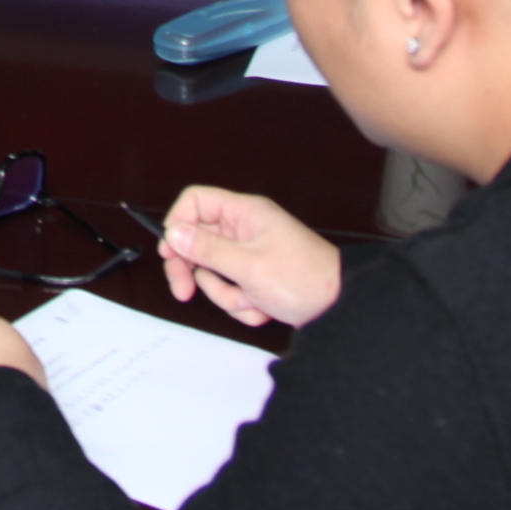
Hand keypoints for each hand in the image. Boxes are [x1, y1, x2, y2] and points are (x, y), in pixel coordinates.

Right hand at [161, 185, 341, 328]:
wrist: (339, 307)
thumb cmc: (305, 280)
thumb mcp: (249, 266)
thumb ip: (208, 249)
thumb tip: (174, 233)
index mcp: (244, 214)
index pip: (196, 202)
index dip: (178, 223)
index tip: (171, 252)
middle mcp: (244, 229)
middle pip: (197, 241)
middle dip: (193, 270)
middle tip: (184, 291)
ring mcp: (248, 254)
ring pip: (212, 272)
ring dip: (226, 293)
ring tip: (251, 299)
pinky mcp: (253, 277)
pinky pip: (230, 290)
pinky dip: (242, 304)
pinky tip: (262, 306)